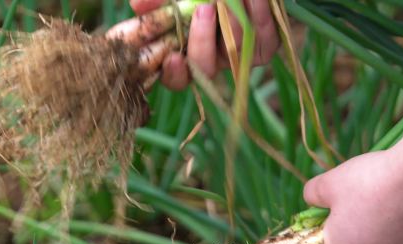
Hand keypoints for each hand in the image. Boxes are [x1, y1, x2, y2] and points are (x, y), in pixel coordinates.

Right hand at [127, 0, 278, 89]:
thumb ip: (158, 1)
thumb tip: (137, 5)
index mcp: (185, 50)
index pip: (175, 77)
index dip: (173, 74)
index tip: (172, 58)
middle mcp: (211, 59)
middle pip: (204, 68)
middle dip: (202, 40)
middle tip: (203, 9)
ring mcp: (238, 56)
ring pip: (234, 51)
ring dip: (231, 20)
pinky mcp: (265, 48)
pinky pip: (264, 40)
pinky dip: (259, 15)